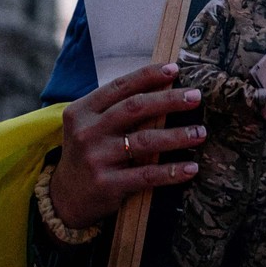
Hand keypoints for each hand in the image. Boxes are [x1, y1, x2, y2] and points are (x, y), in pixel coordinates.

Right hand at [49, 63, 206, 229]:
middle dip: (169, 100)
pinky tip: (191, 168)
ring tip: (200, 132)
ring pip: (145, 141)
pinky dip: (171, 171)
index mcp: (82, 110)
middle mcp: (87, 131)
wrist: (65, 197)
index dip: (148, 76)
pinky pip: (146, 175)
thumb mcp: (90, 126)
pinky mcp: (107, 184)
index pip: (120, 86)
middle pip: (135, 108)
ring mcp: (96, 158)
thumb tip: (163, 87)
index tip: (175, 69)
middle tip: (196, 97)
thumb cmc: (89, 153)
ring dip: (177, 136)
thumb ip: (116, 108)